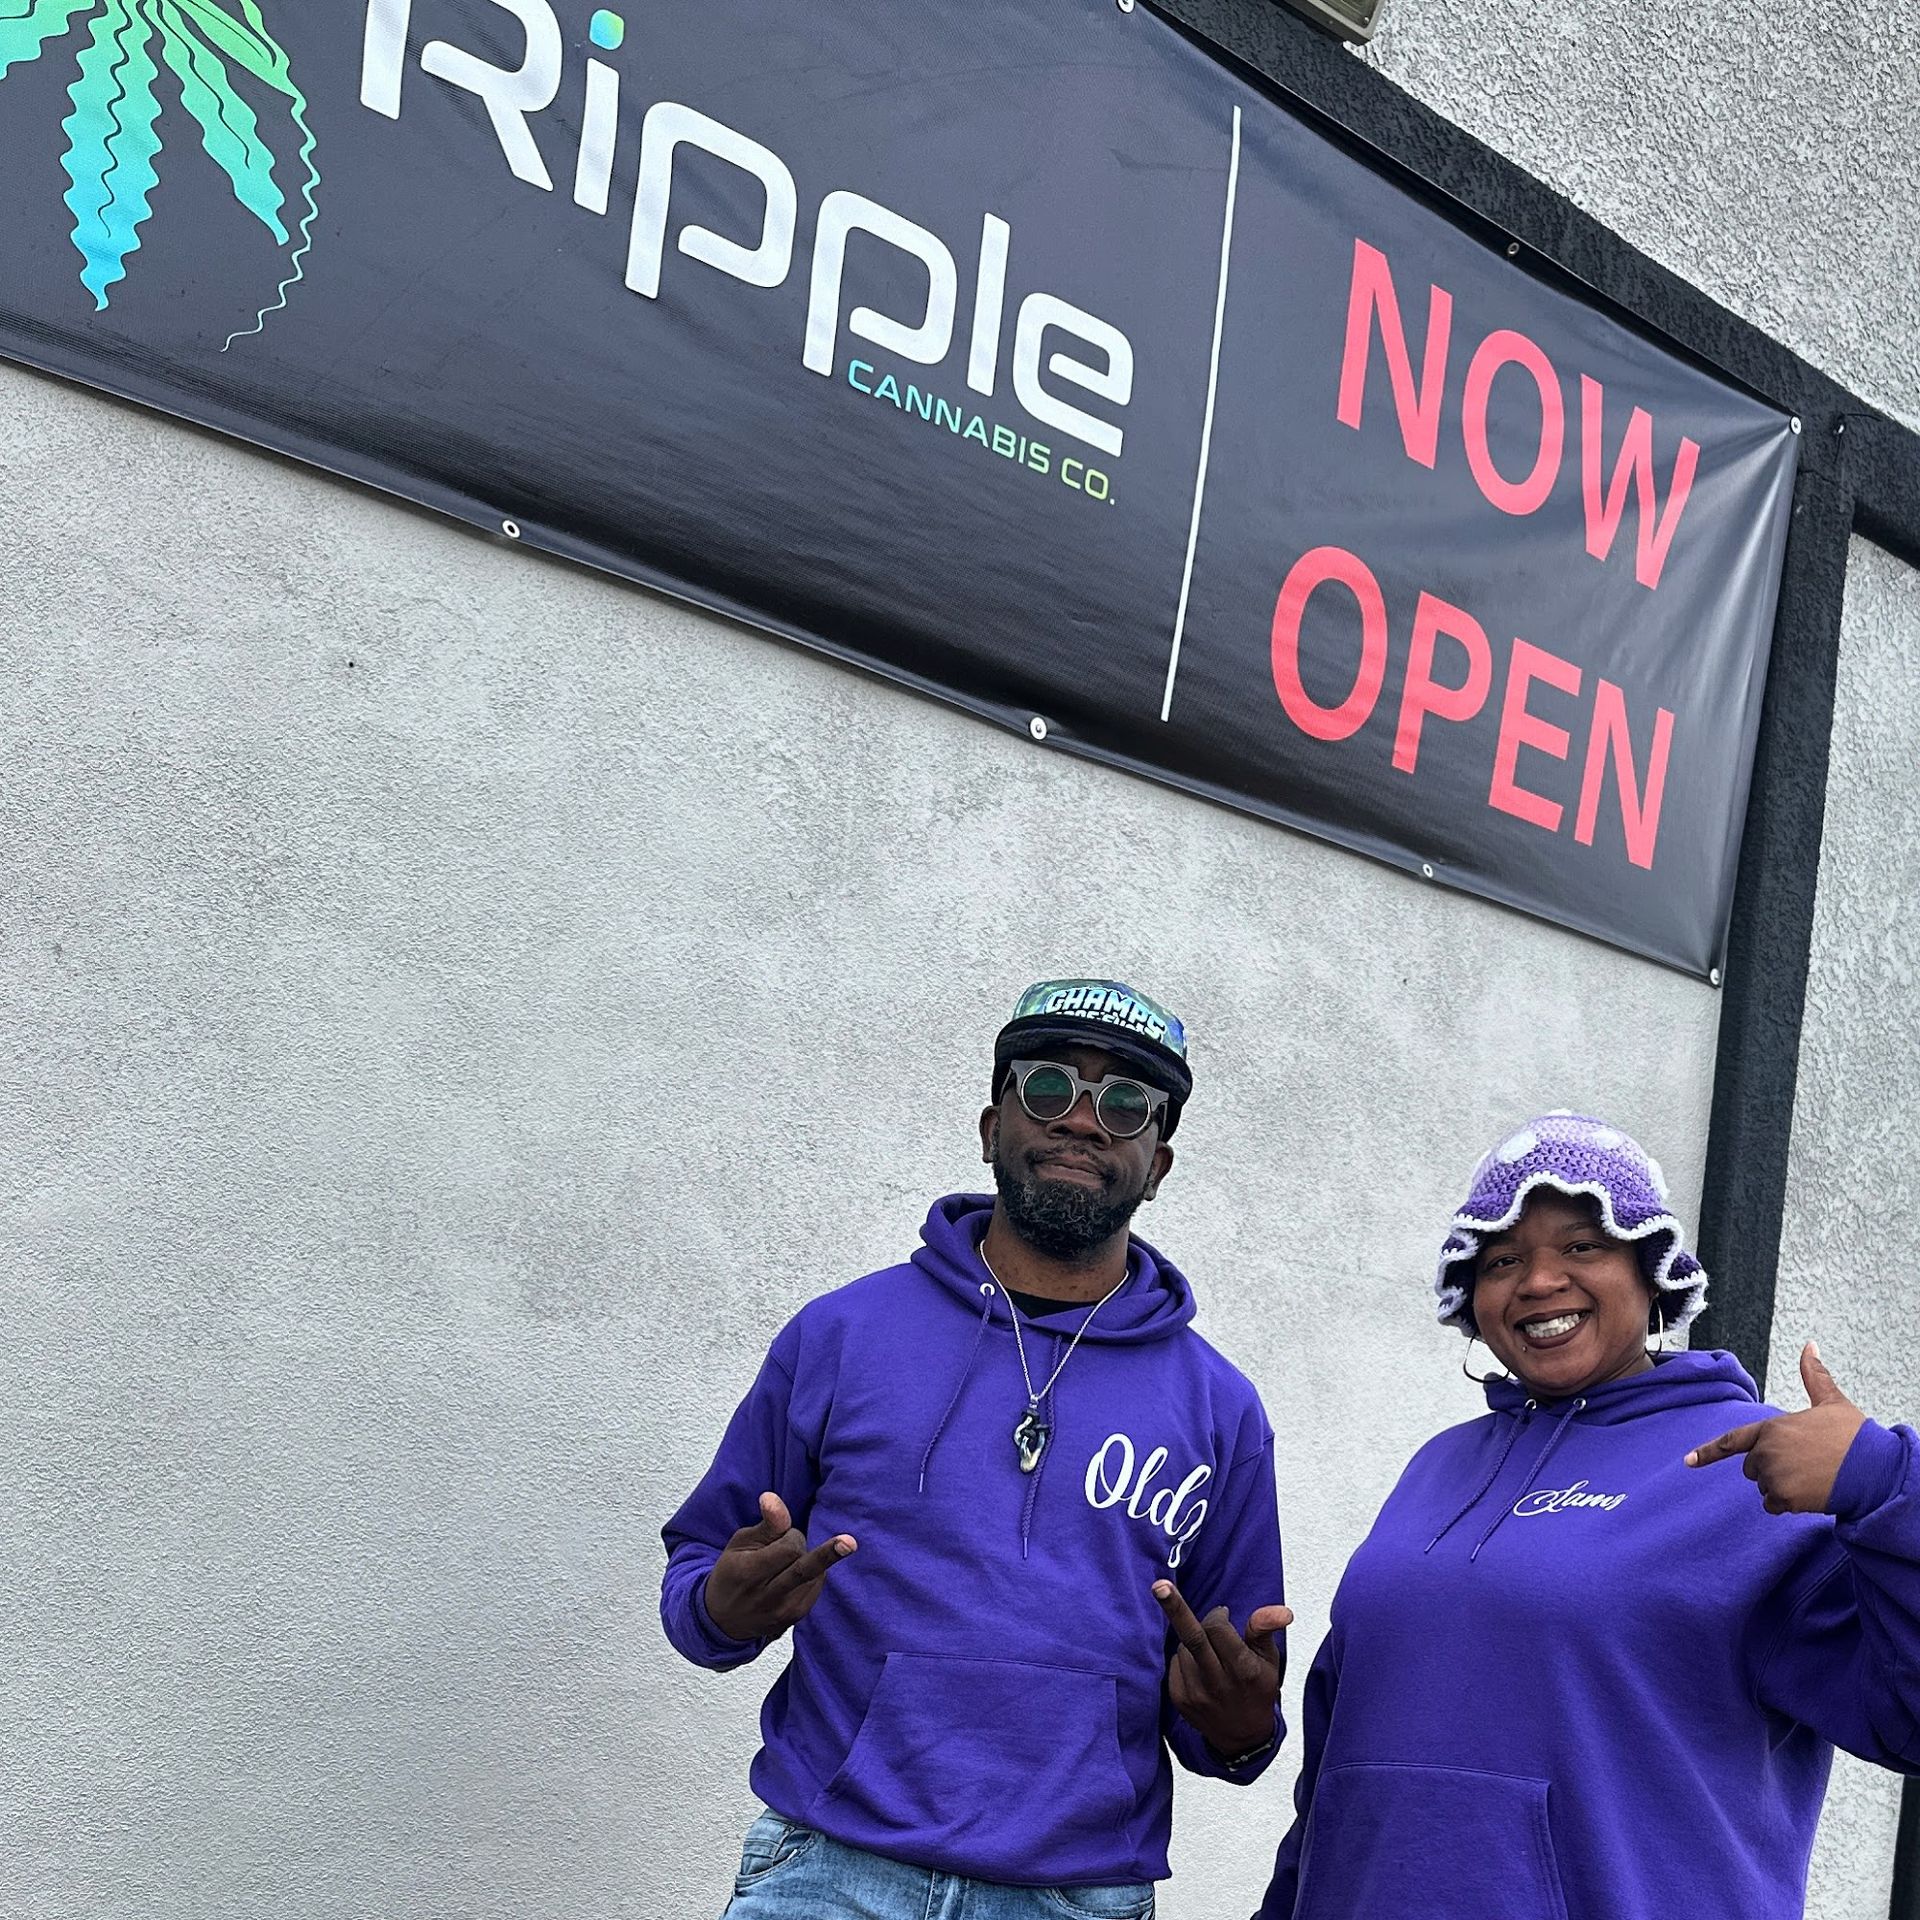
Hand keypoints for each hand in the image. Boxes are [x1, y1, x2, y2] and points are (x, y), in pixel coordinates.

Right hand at [702, 1492, 856, 1641]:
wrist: (724, 1620)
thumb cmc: (733, 1572)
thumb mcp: (741, 1543)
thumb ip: (766, 1524)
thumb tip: (772, 1497)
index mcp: (749, 1573)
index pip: (788, 1548)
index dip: (789, 1536)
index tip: (782, 1533)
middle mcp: (769, 1597)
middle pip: (806, 1567)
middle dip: (822, 1551)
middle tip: (846, 1543)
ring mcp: (784, 1612)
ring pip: (815, 1575)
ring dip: (807, 1560)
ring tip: (785, 1563)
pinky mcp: (796, 1618)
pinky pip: (816, 1586)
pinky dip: (813, 1574)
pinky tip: (794, 1575)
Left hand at [1153, 1579, 1291, 1759]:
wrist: (1243, 1738)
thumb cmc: (1257, 1690)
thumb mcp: (1270, 1661)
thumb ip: (1266, 1630)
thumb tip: (1282, 1610)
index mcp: (1243, 1670)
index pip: (1219, 1629)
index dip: (1219, 1615)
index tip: (1224, 1614)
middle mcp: (1218, 1683)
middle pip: (1193, 1638)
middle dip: (1175, 1609)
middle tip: (1159, 1586)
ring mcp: (1196, 1694)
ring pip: (1184, 1648)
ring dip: (1194, 1641)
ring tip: (1211, 1656)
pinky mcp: (1180, 1700)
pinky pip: (1176, 1663)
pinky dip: (1185, 1658)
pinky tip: (1200, 1670)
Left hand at [1686, 1342, 1867, 1513]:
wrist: (1875, 1469)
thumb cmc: (1854, 1436)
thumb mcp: (1831, 1401)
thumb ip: (1813, 1375)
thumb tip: (1810, 1345)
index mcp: (1771, 1428)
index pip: (1732, 1441)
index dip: (1708, 1452)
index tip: (1688, 1462)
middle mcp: (1766, 1451)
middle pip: (1753, 1467)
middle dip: (1773, 1467)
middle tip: (1805, 1462)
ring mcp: (1773, 1475)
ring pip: (1765, 1487)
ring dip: (1783, 1486)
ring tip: (1812, 1475)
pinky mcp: (1784, 1497)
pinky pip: (1773, 1506)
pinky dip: (1787, 1504)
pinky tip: (1809, 1493)